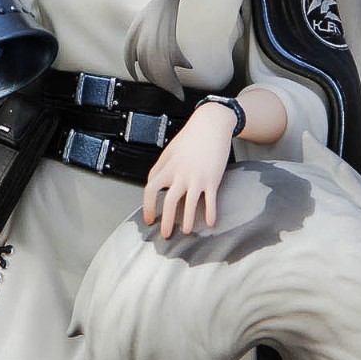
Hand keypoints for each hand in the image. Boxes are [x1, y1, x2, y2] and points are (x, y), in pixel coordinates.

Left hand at [142, 104, 237, 237]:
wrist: (211, 124)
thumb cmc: (190, 138)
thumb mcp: (170, 151)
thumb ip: (160, 167)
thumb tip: (152, 183)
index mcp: (167, 167)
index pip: (151, 189)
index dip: (148, 206)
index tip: (150, 219)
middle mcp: (180, 174)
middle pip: (169, 201)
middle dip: (166, 221)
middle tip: (166, 235)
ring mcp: (197, 177)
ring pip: (189, 204)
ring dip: (187, 221)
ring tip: (186, 231)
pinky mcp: (212, 178)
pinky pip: (210, 201)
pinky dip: (210, 213)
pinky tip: (210, 223)